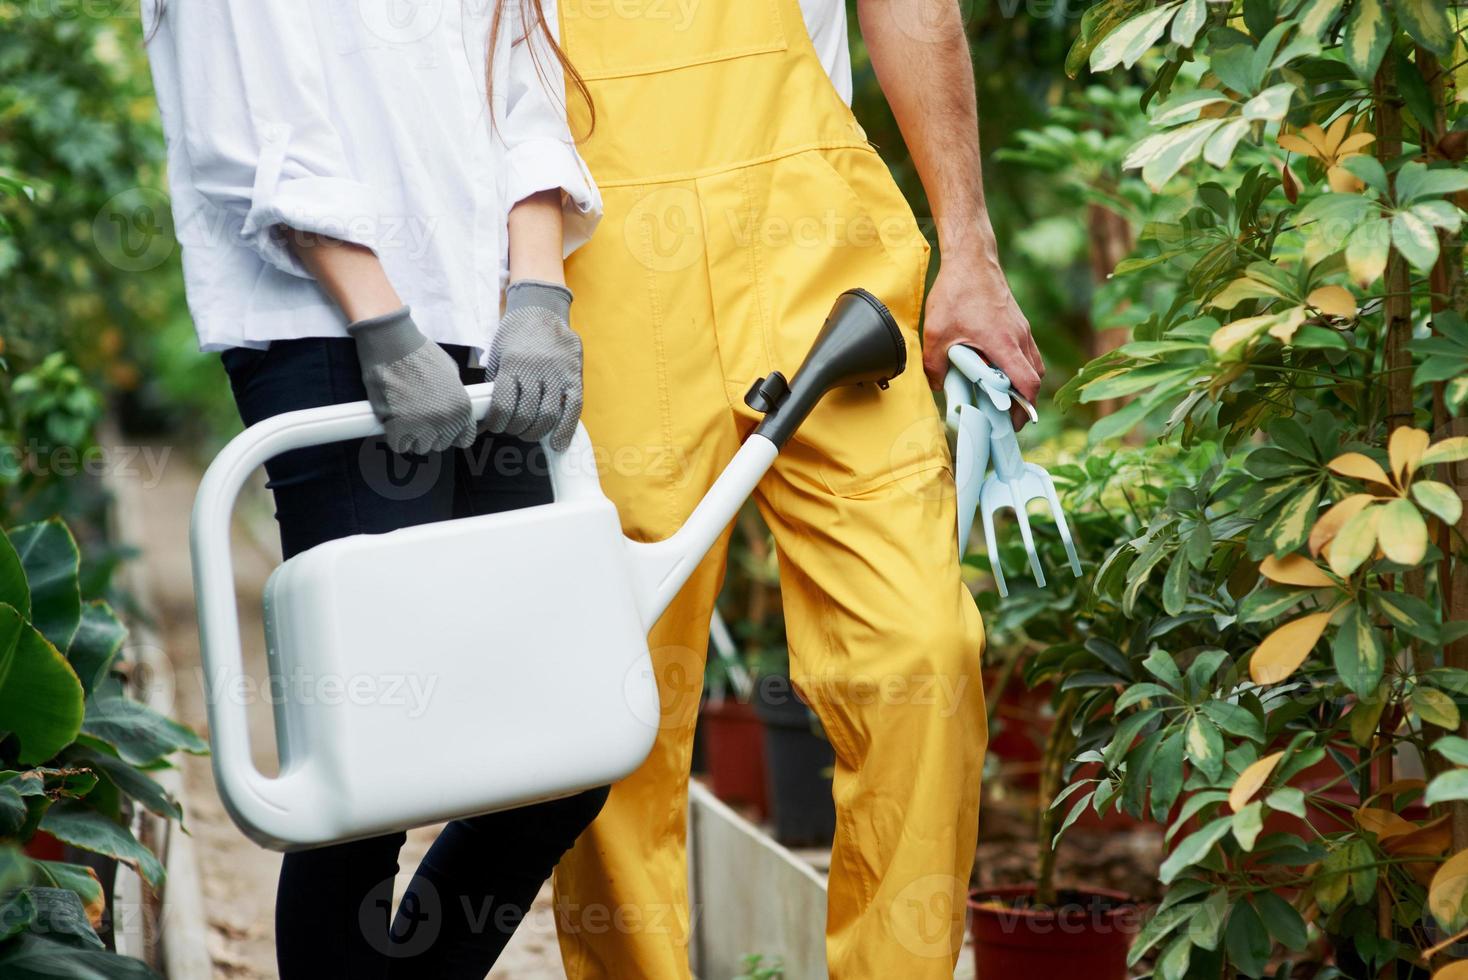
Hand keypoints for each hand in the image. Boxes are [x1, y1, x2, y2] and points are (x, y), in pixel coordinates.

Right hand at [348, 307, 476, 455]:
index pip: (463, 439)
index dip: (451, 433)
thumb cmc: (422, 354)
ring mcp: (421, 425)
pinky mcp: (397, 425)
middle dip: (431, 434)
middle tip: (419, 417)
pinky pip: (399, 445)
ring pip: (420, 447)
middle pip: (440, 444)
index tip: (441, 427)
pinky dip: (395, 437)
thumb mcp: (451, 373)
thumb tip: (455, 412)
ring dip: (412, 436)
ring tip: (406, 418)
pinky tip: (394, 422)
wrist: (393, 344)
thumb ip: (455, 397)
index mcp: (462, 409)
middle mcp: (445, 420)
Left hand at [485, 280, 582, 451]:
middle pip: (526, 414)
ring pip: (548, 415)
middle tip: (513, 429)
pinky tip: (558, 443)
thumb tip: (485, 417)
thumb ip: (496, 383)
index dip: (497, 423)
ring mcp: (558, 373)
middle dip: (516, 429)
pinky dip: (565, 429)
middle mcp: (536, 369)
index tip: (495, 426)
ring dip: (536, 431)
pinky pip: (573, 408)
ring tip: (530, 431)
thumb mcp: (499, 354)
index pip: (503, 405)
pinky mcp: (575, 376)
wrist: (541, 309)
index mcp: (513, 364)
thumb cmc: (516, 334)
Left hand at [921, 250, 1043, 429]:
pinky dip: (1017, 365)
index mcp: (1004, 343)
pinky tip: (996, 368)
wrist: (971, 258)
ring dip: (1021, 383)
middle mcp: (1019, 337)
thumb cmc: (956, 291)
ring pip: (1032, 364)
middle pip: (1035, 378)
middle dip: (1024, 401)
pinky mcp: (1017, 322)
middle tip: (1005, 415)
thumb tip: (938, 386)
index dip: (1024, 408)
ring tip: (1000, 395)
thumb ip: (934, 365)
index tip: (1013, 423)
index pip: (1027, 383)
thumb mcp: (936, 333)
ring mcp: (1021, 329)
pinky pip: (1026, 351)